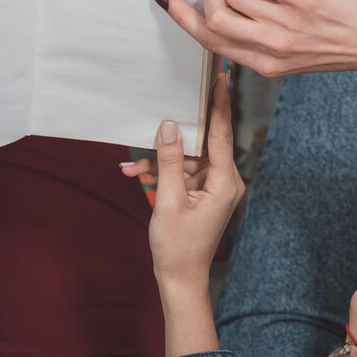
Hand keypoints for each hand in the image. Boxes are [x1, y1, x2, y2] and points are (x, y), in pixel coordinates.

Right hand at [121, 77, 243, 356]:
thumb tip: (170, 125)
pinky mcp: (202, 194)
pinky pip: (181, 174)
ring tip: (132, 167)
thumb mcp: (168, 199)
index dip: (219, 102)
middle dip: (173, 138)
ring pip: (185, 160)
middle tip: (163, 106)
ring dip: (159, 162)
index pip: (222, 133)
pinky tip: (135, 173)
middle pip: (200, 144)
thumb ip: (169, 160)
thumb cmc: (177, 247)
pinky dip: (161, 174)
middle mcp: (225, 181)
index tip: (222, 76)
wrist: (179, 280)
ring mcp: (214, 188)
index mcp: (225, 181)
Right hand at [157, 0, 356, 85]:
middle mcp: (271, 48)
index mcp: (264, 65)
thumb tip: (231, 10)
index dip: (182, 19)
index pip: (210, 43)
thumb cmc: (340, 45)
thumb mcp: (293, 58)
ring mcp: (285, 25)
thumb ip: (261, 42)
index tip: (166, 0)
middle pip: (214, 19)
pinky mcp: (300, 1)